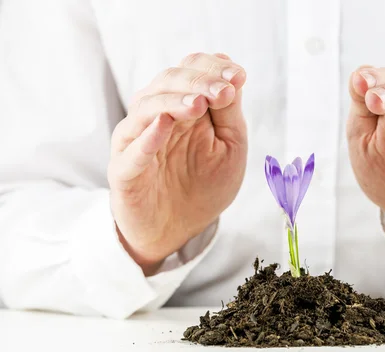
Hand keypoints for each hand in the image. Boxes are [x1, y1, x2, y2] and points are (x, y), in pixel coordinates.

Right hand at [107, 52, 246, 273]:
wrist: (178, 229)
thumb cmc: (205, 184)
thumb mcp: (229, 146)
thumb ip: (229, 113)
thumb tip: (234, 74)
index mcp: (182, 104)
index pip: (190, 70)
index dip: (213, 68)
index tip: (238, 75)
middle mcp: (155, 115)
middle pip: (168, 81)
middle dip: (198, 82)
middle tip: (224, 90)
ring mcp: (135, 140)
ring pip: (146, 107)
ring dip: (174, 101)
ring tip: (199, 103)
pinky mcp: (124, 170)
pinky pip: (132, 150)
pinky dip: (147, 136)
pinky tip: (165, 125)